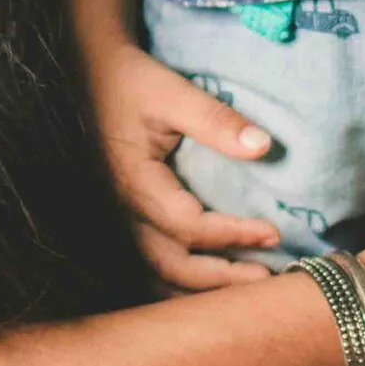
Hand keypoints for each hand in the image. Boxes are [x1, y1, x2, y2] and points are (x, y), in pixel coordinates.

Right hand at [67, 0, 284, 286]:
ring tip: (246, 290)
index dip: (233, 234)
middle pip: (173, 267)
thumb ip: (216, 120)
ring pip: (159, 276)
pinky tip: (212, 287)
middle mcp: (126, 212)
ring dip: (202, 290)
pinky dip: (182, 285)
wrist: (90, 75)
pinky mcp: (126, 218)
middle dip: (222, 278)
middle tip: (269, 276)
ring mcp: (122, 220)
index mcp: (137, 184)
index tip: (274, 231)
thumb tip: (265, 146)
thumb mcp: (172, 93)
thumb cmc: (131, 82)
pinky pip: (151, 266)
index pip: (189, 227)